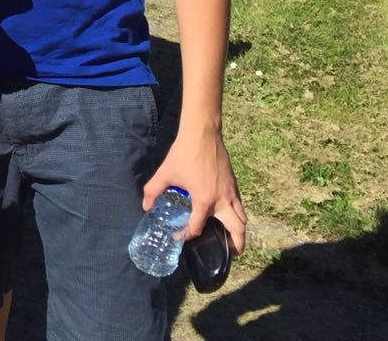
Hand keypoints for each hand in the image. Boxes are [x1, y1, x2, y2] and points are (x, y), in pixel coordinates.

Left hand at [143, 126, 246, 254]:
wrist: (203, 133)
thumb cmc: (184, 153)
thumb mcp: (165, 172)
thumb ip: (153, 190)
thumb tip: (145, 206)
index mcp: (205, 200)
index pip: (198, 227)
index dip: (187, 235)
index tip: (180, 237)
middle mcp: (222, 200)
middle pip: (237, 229)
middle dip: (235, 245)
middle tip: (229, 253)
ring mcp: (231, 192)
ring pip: (242, 218)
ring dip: (240, 231)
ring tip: (232, 240)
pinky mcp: (233, 183)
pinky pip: (240, 205)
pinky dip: (238, 216)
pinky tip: (228, 216)